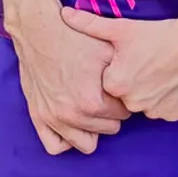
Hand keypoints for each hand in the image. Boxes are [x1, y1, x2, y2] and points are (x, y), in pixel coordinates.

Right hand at [11, 4, 128, 156]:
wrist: (38, 30)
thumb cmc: (74, 38)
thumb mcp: (107, 50)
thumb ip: (125, 74)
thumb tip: (139, 87)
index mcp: (91, 101)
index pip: (123, 113)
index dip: (123, 99)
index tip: (118, 89)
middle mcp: (71, 115)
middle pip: (109, 129)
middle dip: (110, 114)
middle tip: (106, 96)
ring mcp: (52, 118)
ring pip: (86, 144)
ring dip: (92, 128)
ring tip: (91, 110)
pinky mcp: (38, 117)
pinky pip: (55, 146)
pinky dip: (66, 139)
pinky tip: (72, 123)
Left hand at [61, 0, 177, 121]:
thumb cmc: (161, 34)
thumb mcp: (122, 28)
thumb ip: (90, 25)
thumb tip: (65, 14)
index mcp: (116, 84)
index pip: (108, 84)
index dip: (118, 69)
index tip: (130, 57)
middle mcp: (134, 103)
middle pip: (126, 96)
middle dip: (133, 83)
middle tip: (147, 62)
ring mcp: (156, 112)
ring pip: (145, 104)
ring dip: (150, 92)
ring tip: (161, 70)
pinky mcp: (176, 115)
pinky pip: (165, 109)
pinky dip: (167, 99)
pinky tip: (173, 80)